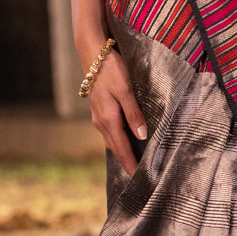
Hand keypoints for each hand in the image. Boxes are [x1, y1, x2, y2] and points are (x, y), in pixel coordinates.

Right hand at [86, 50, 146, 175]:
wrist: (94, 56)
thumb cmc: (112, 71)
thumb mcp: (127, 91)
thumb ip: (134, 114)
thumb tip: (142, 136)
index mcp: (108, 120)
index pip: (122, 150)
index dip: (131, 165)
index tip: (140, 179)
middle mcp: (101, 123)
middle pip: (116, 150)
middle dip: (127, 164)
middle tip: (140, 177)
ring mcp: (98, 118)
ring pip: (112, 142)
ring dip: (122, 154)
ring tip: (135, 164)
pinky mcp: (100, 112)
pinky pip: (110, 133)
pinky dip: (118, 142)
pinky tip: (126, 143)